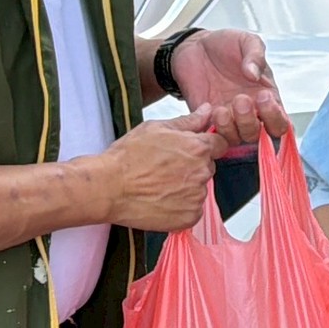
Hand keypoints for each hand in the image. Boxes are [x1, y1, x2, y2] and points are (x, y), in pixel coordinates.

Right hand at [88, 110, 227, 232]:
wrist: (108, 188)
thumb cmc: (127, 157)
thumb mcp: (156, 128)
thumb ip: (188, 121)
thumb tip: (207, 110)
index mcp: (198, 147)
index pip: (220, 144)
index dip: (206, 145)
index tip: (190, 151)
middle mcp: (202, 172)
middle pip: (208, 167)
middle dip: (193, 166)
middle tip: (165, 169)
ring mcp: (197, 197)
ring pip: (199, 189)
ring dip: (186, 188)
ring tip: (159, 186)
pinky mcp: (189, 217)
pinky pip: (192, 210)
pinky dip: (180, 207)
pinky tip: (161, 200)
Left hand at [161, 28, 288, 144]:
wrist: (194, 47)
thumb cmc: (225, 45)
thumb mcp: (245, 41)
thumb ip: (255, 54)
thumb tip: (255, 74)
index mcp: (266, 96)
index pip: (280, 121)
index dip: (275, 117)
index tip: (264, 97)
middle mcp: (250, 112)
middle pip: (260, 136)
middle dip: (251, 121)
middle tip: (241, 99)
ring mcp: (229, 118)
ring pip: (237, 138)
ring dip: (231, 127)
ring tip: (222, 108)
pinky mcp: (207, 121)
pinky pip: (213, 136)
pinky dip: (213, 128)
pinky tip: (209, 109)